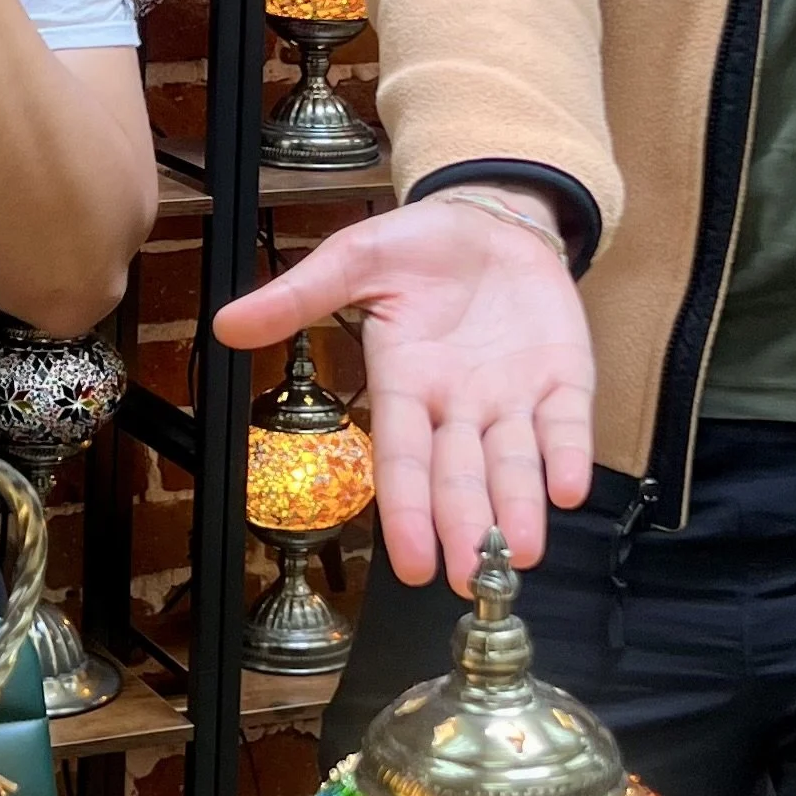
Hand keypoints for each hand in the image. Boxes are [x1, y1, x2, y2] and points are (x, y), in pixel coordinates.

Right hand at [213, 198, 595, 596]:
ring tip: (520, 552)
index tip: (410, 563)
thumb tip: (226, 325)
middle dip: (463, 526)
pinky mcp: (564, 376)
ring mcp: (513, 395)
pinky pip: (567, 423)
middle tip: (466, 577)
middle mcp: (459, 404)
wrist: (490, 218)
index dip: (407, 509)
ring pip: (514, 463)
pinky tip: (568, 489)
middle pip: (460, 474)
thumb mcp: (355, 260)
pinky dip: (569, 454)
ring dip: (518, 507)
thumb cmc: (419, 247)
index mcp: (405, 382)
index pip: (402, 456)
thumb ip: (300, 296)